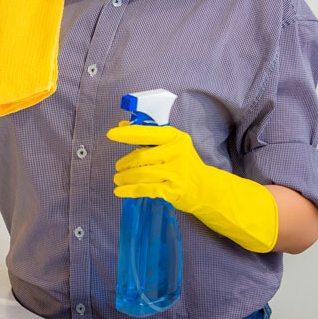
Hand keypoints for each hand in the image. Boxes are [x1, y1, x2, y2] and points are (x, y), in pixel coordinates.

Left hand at [107, 124, 278, 252]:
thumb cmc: (184, 164)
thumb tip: (122, 127)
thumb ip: (149, 137)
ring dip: (125, 177)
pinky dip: (129, 191)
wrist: (206, 189)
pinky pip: (145, 189)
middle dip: (125, 163)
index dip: (127, 134)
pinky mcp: (174, 191)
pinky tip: (119, 191)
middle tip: (118, 168)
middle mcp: (177, 153)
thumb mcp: (172, 145)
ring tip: (117, 179)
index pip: (147, 133)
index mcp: (175, 138)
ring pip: (142, 174)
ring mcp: (176, 173)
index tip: (111, 134)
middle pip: (142, 157)